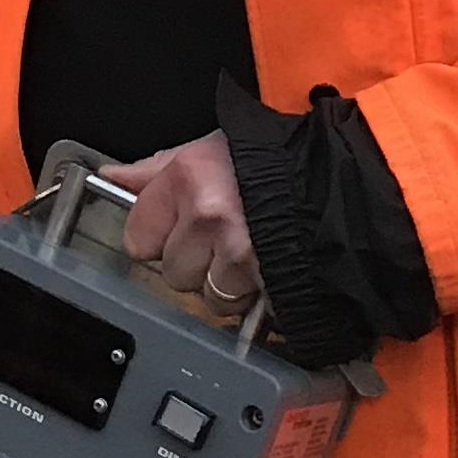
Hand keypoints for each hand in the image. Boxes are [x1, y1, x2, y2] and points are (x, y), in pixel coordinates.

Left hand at [110, 130, 262, 310]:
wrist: (343, 183)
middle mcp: (209, 216)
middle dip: (194, 261)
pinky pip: (238, 307)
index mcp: (189, 177)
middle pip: (172, 271)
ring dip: (223, 283)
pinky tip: (264, 270)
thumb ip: (157, 170)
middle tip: (223, 237)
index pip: (139, 236)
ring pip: (206, 295)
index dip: (159, 236)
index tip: (178, 228)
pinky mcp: (267, 284)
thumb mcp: (211, 150)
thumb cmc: (275, 164)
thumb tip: (113, 177)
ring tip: (249, 253)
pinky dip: (250, 297)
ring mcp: (239, 254)